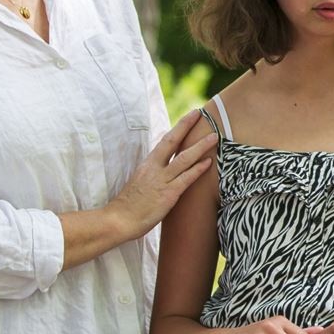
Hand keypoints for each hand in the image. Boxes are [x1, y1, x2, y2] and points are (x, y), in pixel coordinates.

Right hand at [101, 110, 214, 242]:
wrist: (118, 220)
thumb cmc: (129, 206)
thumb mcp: (139, 184)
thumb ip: (152, 174)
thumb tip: (163, 169)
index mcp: (147, 165)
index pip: (165, 141)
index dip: (178, 128)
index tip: (190, 116)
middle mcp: (154, 168)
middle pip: (172, 141)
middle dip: (186, 126)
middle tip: (200, 112)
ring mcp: (161, 181)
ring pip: (183, 159)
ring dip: (200, 147)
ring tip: (214, 137)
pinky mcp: (168, 195)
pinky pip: (186, 179)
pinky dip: (198, 169)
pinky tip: (209, 162)